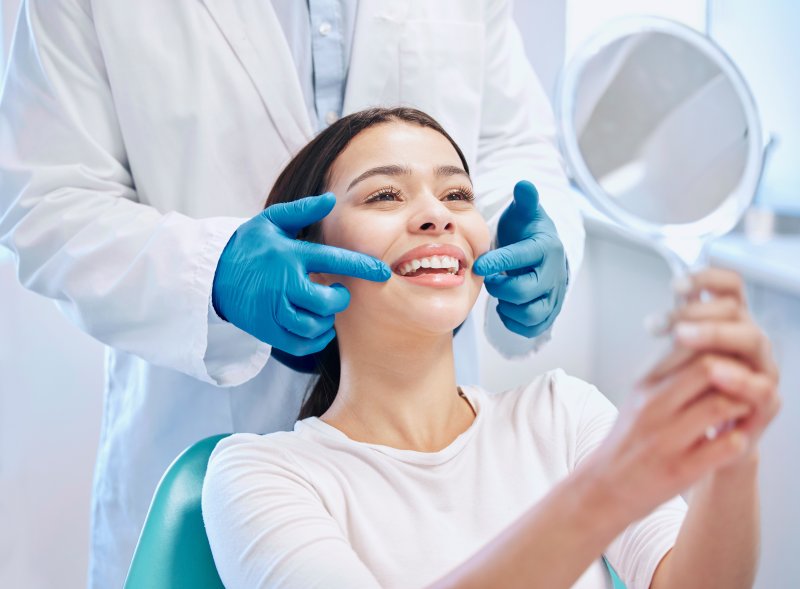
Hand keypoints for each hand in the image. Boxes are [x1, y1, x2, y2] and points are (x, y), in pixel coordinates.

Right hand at [212, 193, 390, 355]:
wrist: (211, 274)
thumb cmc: (248, 245)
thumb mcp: (271, 221)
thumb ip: (302, 210)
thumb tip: (331, 200)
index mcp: (289, 255)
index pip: (333, 260)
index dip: (362, 267)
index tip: (383, 273)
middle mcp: (282, 284)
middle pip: (326, 301)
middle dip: (340, 299)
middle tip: (338, 293)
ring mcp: (272, 309)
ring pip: (313, 325)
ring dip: (327, 321)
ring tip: (325, 309)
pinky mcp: (265, 330)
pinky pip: (299, 344)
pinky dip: (315, 340)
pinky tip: (318, 328)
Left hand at [473, 180, 567, 338]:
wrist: (543, 252)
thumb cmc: (527, 231)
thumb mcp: (525, 213)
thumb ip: (524, 200)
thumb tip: (523, 184)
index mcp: (545, 248)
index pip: (523, 257)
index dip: (499, 262)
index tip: (479, 264)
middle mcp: (553, 274)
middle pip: (525, 290)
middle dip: (500, 286)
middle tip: (490, 279)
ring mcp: (553, 296)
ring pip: (531, 313)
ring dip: (508, 306)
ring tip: (499, 292)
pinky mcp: (548, 312)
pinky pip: (532, 327)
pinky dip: (515, 322)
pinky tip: (505, 307)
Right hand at [584, 268, 779, 522]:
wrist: (604, 487)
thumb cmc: (630, 439)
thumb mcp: (640, 397)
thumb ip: (669, 372)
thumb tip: (705, 344)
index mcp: (644, 385)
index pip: (688, 345)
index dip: (718, 348)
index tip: (730, 360)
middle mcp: (652, 407)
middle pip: (708, 368)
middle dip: (736, 373)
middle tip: (744, 384)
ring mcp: (666, 439)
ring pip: (721, 405)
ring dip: (742, 406)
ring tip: (740, 412)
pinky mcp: (681, 470)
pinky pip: (727, 446)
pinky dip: (739, 440)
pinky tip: (733, 440)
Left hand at [658, 268, 780, 462]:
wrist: (700, 441)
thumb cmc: (687, 394)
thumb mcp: (675, 358)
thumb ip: (676, 331)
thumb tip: (662, 309)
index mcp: (729, 323)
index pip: (729, 286)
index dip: (707, 278)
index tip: (675, 285)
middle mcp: (748, 340)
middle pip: (735, 310)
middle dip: (697, 311)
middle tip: (667, 323)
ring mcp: (761, 369)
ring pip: (751, 339)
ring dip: (716, 334)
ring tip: (683, 337)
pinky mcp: (767, 402)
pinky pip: (762, 385)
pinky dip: (739, 377)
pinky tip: (715, 372)